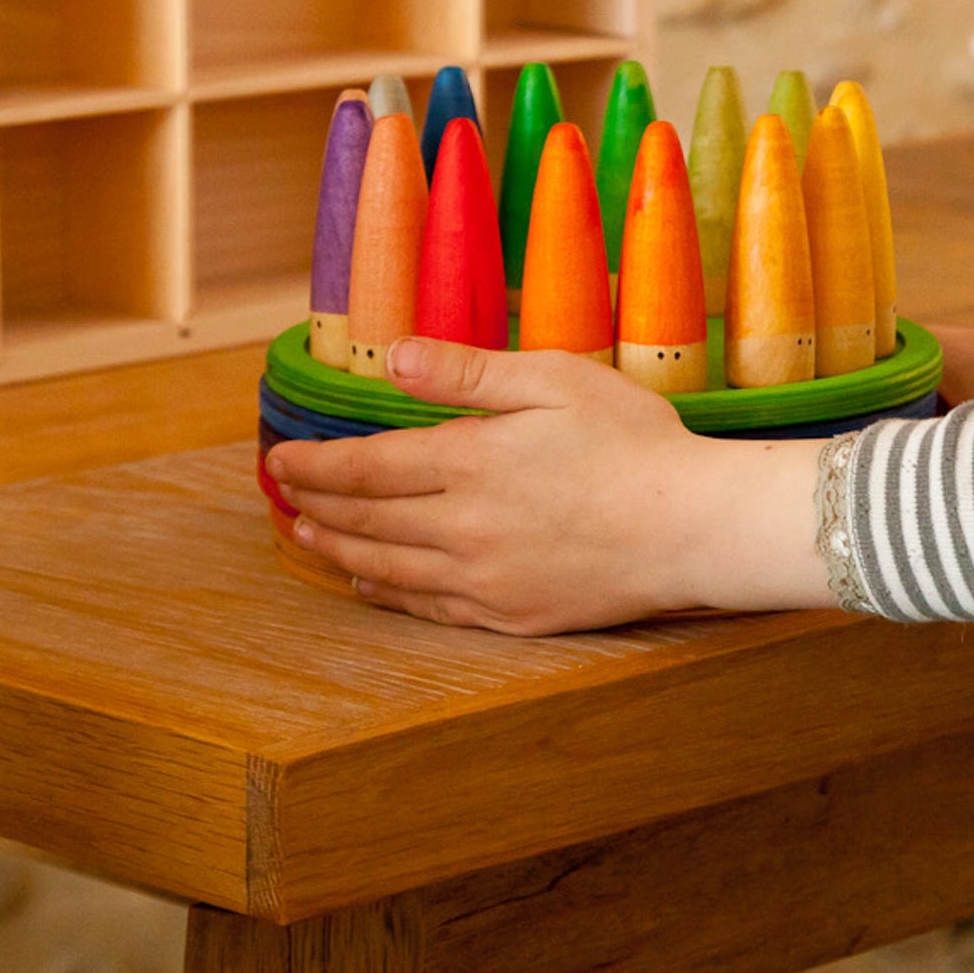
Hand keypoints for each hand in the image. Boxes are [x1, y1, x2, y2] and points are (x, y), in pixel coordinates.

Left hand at [266, 337, 828, 633]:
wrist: (692, 527)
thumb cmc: (634, 442)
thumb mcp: (554, 380)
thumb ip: (467, 373)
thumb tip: (391, 358)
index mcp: (469, 463)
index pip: (366, 467)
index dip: (316, 464)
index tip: (281, 457)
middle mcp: (461, 529)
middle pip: (366, 519)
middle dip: (315, 504)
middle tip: (281, 495)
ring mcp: (483, 579)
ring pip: (386, 569)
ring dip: (337, 550)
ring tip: (305, 537)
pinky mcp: (510, 614)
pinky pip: (427, 609)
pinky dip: (386, 595)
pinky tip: (370, 585)